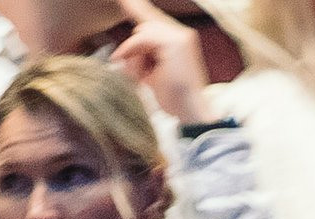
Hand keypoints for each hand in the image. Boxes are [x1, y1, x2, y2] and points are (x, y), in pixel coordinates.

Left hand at [111, 0, 214, 123]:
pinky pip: (143, 37)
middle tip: (132, 69)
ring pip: (143, 30)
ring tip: (144, 76)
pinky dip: (133, 49)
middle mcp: (183, 34)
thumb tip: (122, 52)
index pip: (152, 18)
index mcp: (180, 40)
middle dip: (134, 47)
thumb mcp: (153, 74)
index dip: (136, 7)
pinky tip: (133, 64)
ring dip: (135, 52)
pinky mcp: (175, 42)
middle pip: (145, 25)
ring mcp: (180, 36)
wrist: (193, 113)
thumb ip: (141, 57)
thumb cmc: (175, 99)